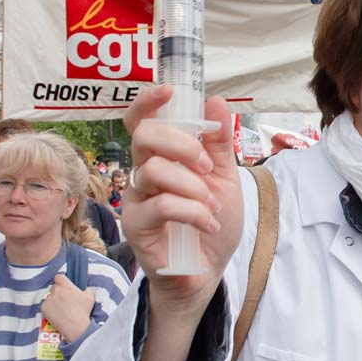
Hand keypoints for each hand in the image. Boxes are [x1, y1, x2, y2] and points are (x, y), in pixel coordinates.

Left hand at [41, 273, 95, 342]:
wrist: (75, 326)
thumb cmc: (83, 312)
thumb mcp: (90, 297)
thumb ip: (86, 290)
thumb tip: (84, 290)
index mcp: (66, 286)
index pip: (59, 277)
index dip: (61, 280)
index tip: (64, 285)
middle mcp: (55, 291)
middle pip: (54, 287)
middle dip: (58, 291)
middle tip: (64, 299)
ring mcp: (48, 299)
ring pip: (49, 296)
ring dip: (53, 300)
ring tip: (61, 308)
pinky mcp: (43, 308)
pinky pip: (45, 305)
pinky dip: (49, 308)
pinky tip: (56, 313)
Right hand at [121, 85, 242, 316]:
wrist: (208, 270)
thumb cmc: (211, 221)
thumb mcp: (225, 179)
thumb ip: (219, 144)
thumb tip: (215, 102)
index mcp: (163, 157)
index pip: (143, 122)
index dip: (148, 102)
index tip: (168, 90)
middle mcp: (143, 173)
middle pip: (144, 138)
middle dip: (181, 145)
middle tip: (207, 167)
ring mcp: (136, 199)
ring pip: (155, 171)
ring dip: (193, 186)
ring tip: (213, 206)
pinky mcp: (137, 226)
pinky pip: (162, 206)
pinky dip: (194, 212)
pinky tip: (209, 222)